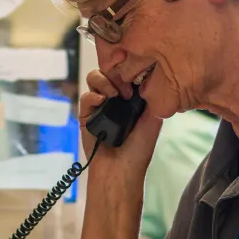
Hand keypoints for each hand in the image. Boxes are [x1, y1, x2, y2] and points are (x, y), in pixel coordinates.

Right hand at [79, 68, 162, 182]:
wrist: (121, 169)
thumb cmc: (139, 149)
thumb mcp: (152, 120)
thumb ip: (151, 97)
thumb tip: (148, 77)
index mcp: (131, 97)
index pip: (126, 72)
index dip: (129, 69)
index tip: (137, 80)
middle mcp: (114, 98)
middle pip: (108, 70)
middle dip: (116, 75)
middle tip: (125, 92)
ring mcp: (99, 105)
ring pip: (94, 78)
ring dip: (104, 82)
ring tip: (114, 95)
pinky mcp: (86, 115)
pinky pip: (85, 96)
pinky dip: (93, 95)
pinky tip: (102, 102)